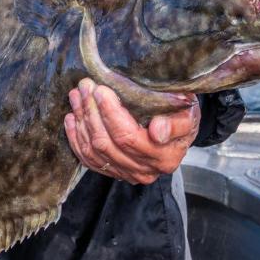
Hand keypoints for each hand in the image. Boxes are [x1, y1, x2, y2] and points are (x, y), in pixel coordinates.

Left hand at [64, 78, 199, 183]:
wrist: (179, 127)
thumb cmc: (181, 114)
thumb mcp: (187, 113)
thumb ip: (176, 123)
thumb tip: (158, 131)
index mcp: (164, 157)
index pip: (128, 137)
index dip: (110, 114)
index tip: (101, 90)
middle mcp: (145, 170)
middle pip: (107, 143)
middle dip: (91, 112)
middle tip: (85, 86)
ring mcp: (127, 173)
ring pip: (94, 150)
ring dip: (81, 121)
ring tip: (76, 96)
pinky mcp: (114, 171)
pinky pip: (88, 160)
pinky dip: (76, 139)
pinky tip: (72, 118)